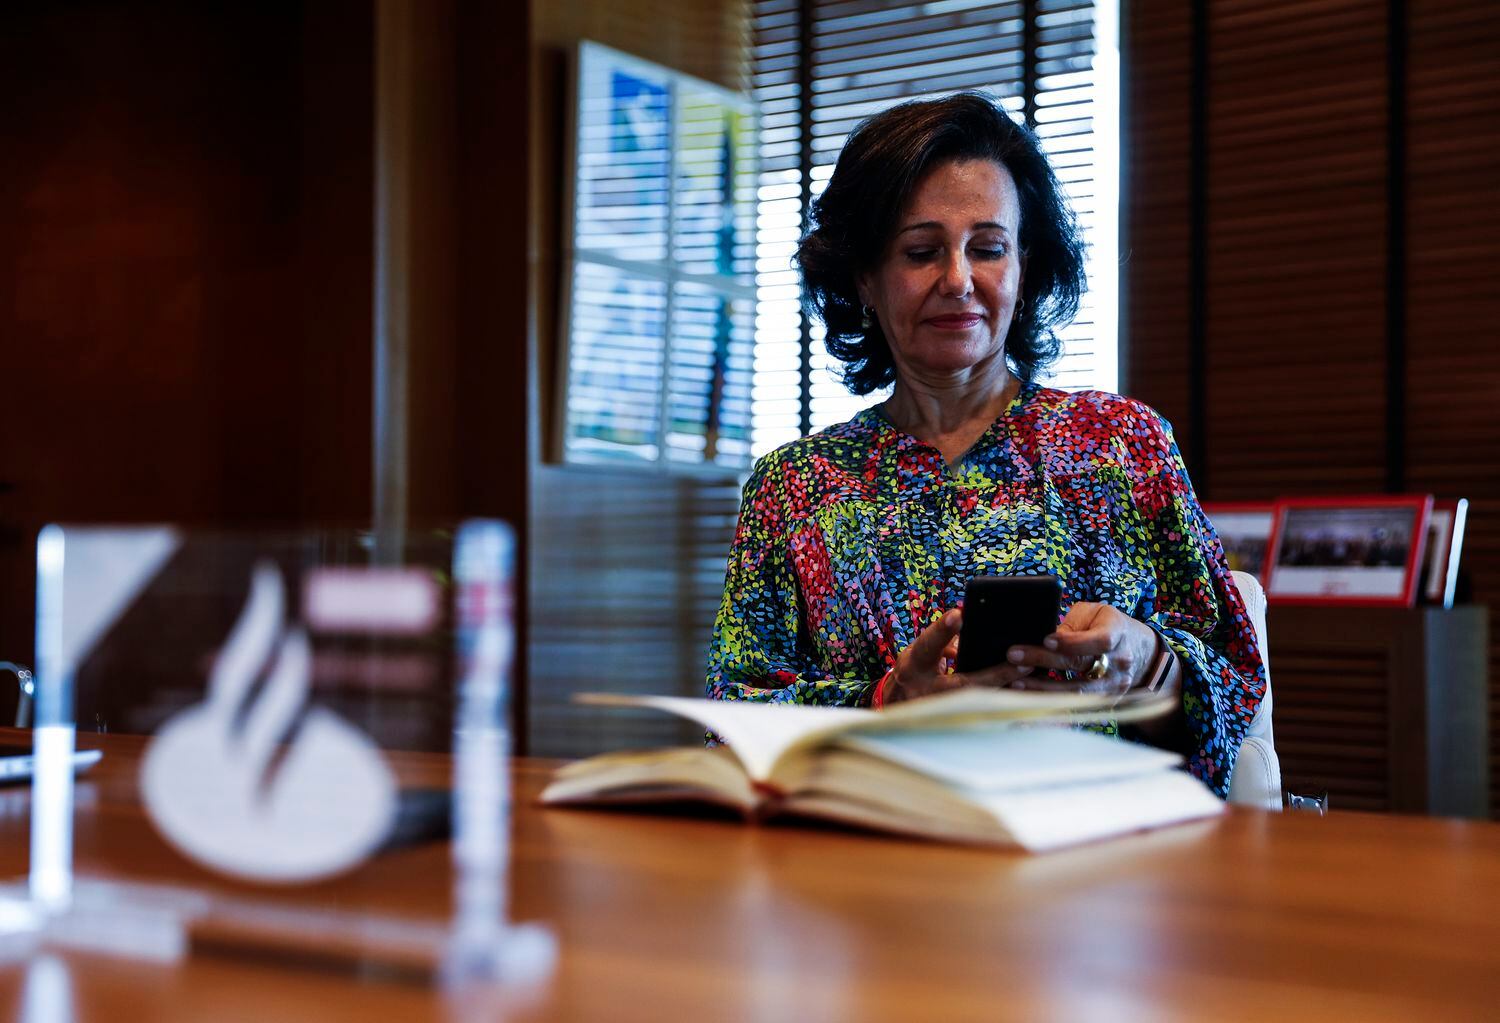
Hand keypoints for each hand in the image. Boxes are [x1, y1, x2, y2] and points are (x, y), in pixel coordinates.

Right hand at [879, 610, 1033, 704]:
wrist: (898, 705)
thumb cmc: (914, 670)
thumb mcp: (921, 652)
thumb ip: (943, 642)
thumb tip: (972, 630)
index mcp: (913, 664)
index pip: (928, 644)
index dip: (942, 631)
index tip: (960, 614)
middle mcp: (924, 688)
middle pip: (963, 684)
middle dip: (996, 675)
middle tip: (1024, 663)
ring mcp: (937, 709)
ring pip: (977, 703)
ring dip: (1005, 692)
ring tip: (1031, 679)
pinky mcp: (951, 722)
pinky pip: (980, 713)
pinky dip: (1001, 704)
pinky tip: (1022, 695)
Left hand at [1003, 602, 1165, 695]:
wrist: (1140, 651)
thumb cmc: (1108, 625)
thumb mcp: (1095, 613)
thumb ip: (1073, 624)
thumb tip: (1044, 637)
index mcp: (1118, 633)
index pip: (1099, 640)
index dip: (1073, 642)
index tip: (1046, 640)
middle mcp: (1119, 663)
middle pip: (1081, 665)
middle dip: (1044, 660)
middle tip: (1013, 656)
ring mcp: (1114, 686)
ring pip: (1077, 692)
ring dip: (1044, 689)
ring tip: (1015, 684)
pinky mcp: (1106, 702)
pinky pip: (1077, 708)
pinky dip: (1053, 709)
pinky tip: (1029, 707)